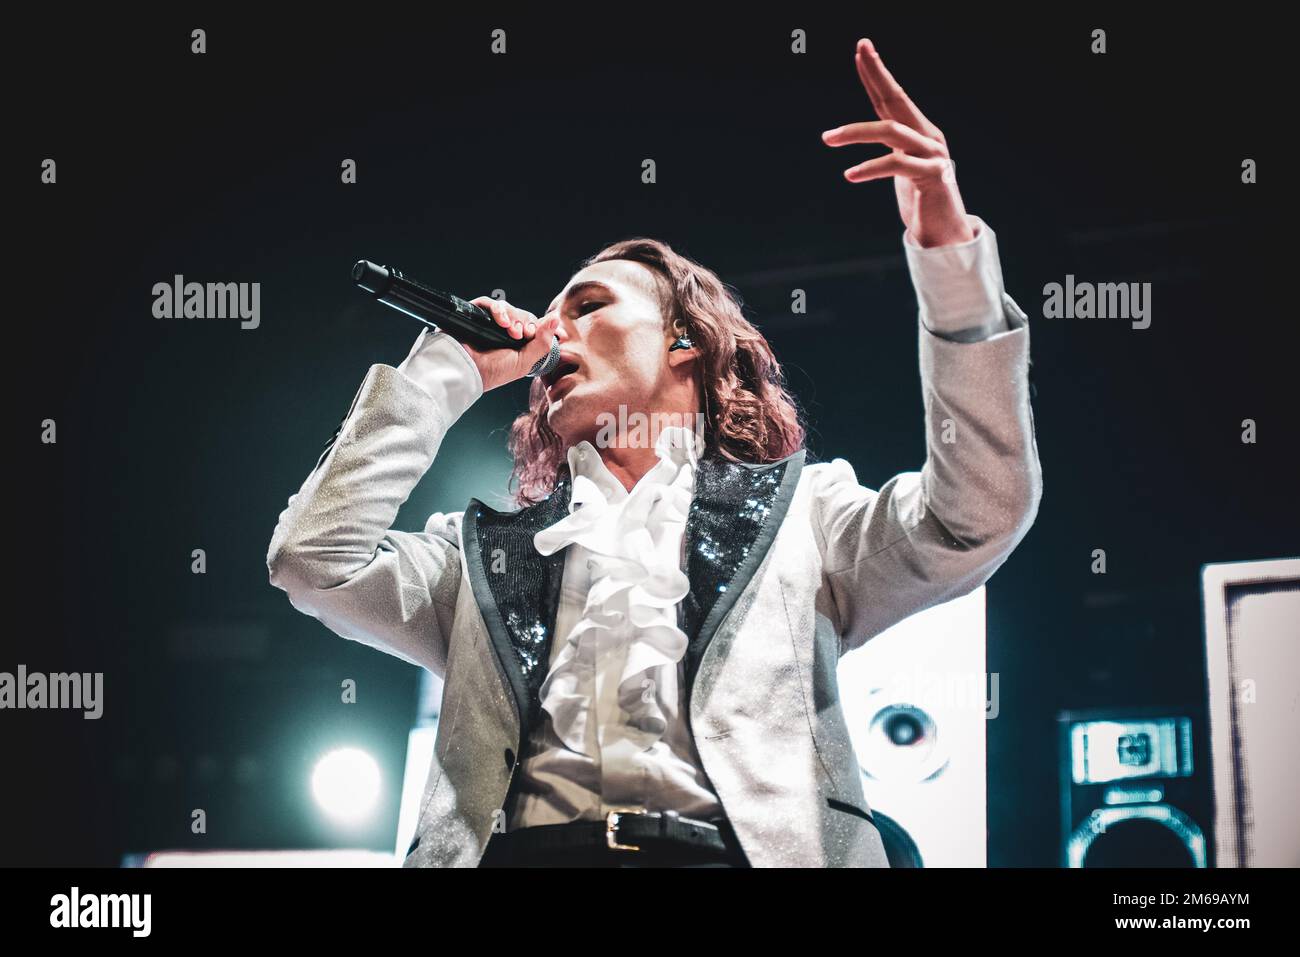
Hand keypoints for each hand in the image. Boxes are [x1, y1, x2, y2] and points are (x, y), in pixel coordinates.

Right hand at [461, 296, 560, 390]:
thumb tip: (555, 319)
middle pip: (521, 314)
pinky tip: (502, 323)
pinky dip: (498, 310)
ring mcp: (489, 322)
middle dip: (526, 323)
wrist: (469, 371)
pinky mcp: (475, 314)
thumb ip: (543, 342)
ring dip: (513, 317)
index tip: (542, 333)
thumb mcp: (525, 361)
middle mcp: (503, 331)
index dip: (540, 326)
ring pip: (507, 307)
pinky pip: (488, 302)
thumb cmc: (495, 371)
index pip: (533, 325)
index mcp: (516, 343)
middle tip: (522, 335)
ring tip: (512, 331)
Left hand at [821, 37, 974, 248]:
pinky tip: (849, 174)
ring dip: (856, 132)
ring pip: (891, 131)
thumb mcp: (901, 168)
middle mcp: (927, 137)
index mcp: (918, 132)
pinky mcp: (933, 176)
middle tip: (860, 52)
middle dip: (878, 73)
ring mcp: (933, 154)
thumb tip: (867, 131)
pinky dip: (870, 168)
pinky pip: (896, 164)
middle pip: (897, 99)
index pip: (892, 98)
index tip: (862, 49)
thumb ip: (891, 148)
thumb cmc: (919, 201)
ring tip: (827, 138)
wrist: (945, 234)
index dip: (877, 74)